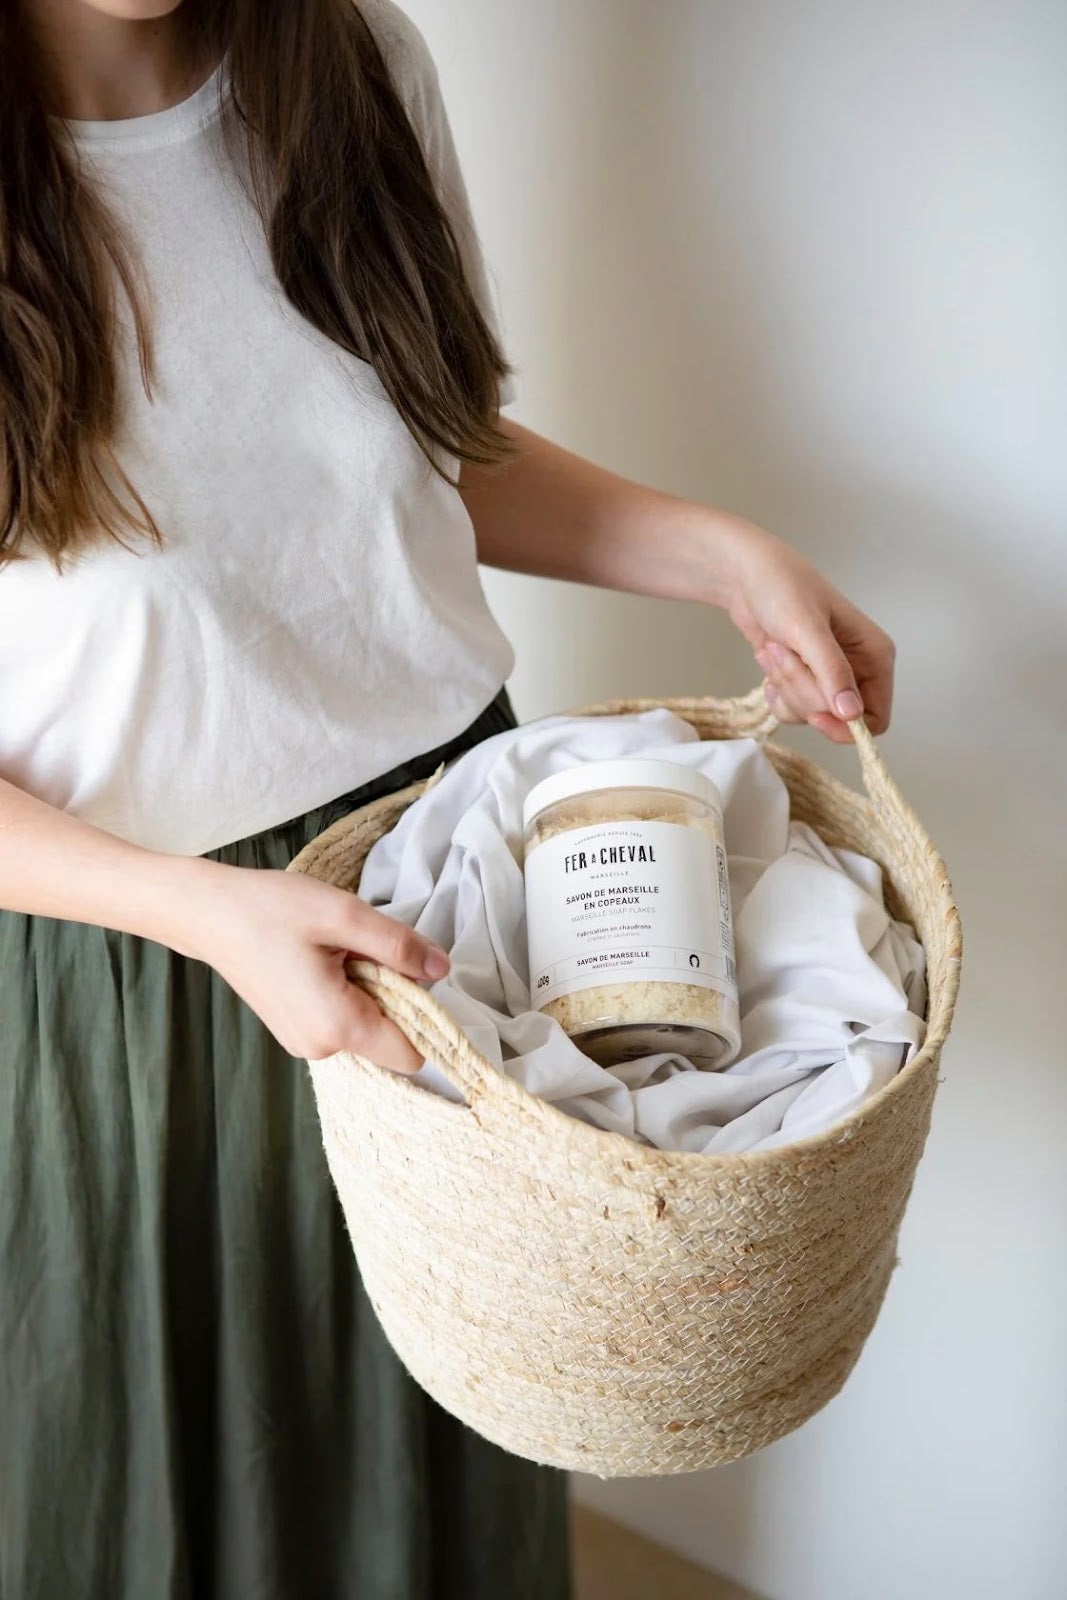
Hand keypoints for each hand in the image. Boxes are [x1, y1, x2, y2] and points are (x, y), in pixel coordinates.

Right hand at [171, 860, 448, 1072]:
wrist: (208, 913)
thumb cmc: (271, 909)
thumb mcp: (345, 915)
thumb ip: (400, 946)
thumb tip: (442, 970)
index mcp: (337, 1026)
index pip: (412, 1055)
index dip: (426, 1018)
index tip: (410, 974)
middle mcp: (320, 1048)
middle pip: (390, 1039)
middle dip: (393, 996)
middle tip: (359, 950)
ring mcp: (304, 1043)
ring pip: (366, 1028)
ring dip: (368, 990)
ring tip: (334, 951)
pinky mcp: (294, 1030)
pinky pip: (341, 1021)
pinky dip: (345, 992)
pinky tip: (319, 959)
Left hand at [716, 517, 895, 743]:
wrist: (746, 576)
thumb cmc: (783, 589)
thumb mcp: (808, 630)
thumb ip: (832, 672)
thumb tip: (852, 714)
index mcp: (875, 656)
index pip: (876, 718)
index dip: (848, 727)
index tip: (816, 717)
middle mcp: (858, 670)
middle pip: (837, 718)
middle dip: (804, 693)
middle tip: (784, 655)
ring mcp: (829, 676)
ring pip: (811, 714)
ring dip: (786, 687)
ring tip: (775, 649)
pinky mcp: (805, 680)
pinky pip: (793, 710)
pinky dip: (776, 692)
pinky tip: (770, 662)